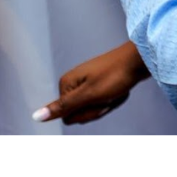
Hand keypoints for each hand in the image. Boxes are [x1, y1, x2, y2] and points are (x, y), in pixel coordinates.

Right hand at [32, 41, 149, 125]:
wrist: (141, 59)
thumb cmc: (116, 75)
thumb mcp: (89, 94)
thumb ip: (63, 107)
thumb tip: (35, 116)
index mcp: (66, 83)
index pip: (68, 116)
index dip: (86, 113)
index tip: (98, 98)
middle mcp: (74, 82)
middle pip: (80, 113)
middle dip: (97, 109)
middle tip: (109, 95)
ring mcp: (88, 82)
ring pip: (94, 108)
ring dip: (108, 103)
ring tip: (117, 91)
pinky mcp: (101, 82)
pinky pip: (104, 100)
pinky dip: (115, 99)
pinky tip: (122, 90)